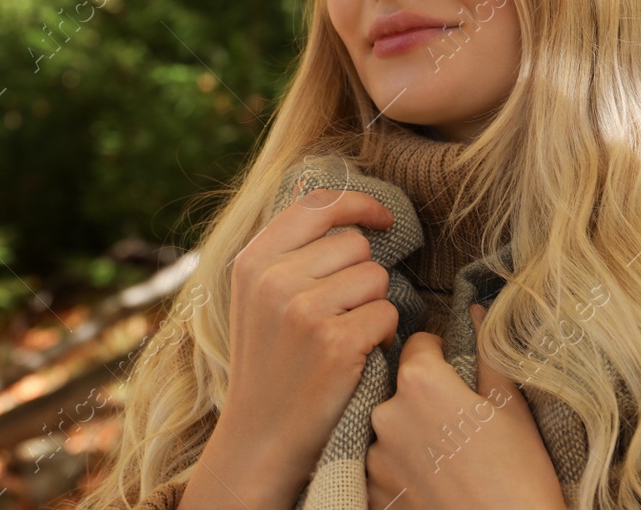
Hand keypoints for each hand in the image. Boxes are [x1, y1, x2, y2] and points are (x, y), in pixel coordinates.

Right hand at [198, 189, 396, 509]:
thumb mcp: (256, 297)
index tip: (381, 218)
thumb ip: (288, 252)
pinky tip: (356, 356)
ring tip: (344, 335)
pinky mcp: (335, 343)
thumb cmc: (269, 363)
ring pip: (376, 278)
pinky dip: (382, 336)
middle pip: (354, 245)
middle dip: (362, 274)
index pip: (317, 204)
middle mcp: (273, 279)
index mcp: (252, 261)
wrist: (260, 436)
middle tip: (341, 312)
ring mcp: (303, 311)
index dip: (357, 204)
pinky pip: (387, 314)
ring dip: (374, 305)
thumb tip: (341, 206)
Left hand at [365, 304, 566, 509]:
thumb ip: (487, 353)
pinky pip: (382, 463)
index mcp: (421, 382)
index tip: (461, 380)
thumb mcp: (512, 407)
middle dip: (426, 398)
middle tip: (462, 428)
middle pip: (401, 386)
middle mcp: (386, 413)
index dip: (443, 357)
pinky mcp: (372, 491)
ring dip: (412, 433)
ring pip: (391, 426)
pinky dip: (402, 468)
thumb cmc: (520, 477)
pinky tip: (434, 482)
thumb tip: (477, 311)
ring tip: (450, 460)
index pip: (420, 345)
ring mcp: (375, 456)